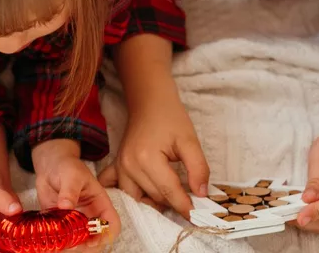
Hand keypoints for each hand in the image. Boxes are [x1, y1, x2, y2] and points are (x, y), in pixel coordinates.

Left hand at [32, 139, 120, 246]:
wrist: (50, 166)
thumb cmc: (67, 167)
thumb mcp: (71, 175)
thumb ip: (69, 190)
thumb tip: (65, 206)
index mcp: (100, 204)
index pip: (111, 224)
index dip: (105, 235)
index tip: (91, 240)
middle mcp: (90, 215)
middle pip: (96, 238)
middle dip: (87, 246)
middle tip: (72, 246)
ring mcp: (76, 221)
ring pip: (80, 242)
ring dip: (72, 246)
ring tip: (59, 245)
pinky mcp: (61, 224)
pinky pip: (63, 238)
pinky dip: (58, 244)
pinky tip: (50, 242)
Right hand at [98, 97, 208, 217]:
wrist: (150, 102)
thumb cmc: (171, 118)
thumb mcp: (190, 140)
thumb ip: (198, 167)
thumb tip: (201, 194)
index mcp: (147, 158)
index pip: (168, 191)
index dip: (185, 205)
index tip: (198, 216)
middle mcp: (129, 166)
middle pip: (154, 197)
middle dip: (173, 204)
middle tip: (191, 205)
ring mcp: (120, 166)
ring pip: (139, 198)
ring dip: (155, 203)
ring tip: (172, 200)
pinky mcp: (117, 165)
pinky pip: (117, 188)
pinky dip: (128, 197)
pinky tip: (142, 197)